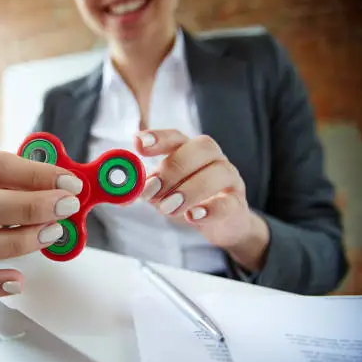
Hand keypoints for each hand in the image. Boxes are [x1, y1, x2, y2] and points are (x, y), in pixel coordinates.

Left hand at [135, 130, 269, 270]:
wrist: (224, 224)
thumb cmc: (190, 201)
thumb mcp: (164, 193)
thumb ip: (147, 188)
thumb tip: (124, 190)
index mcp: (190, 151)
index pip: (176, 137)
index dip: (158, 137)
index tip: (138, 143)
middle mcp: (212, 159)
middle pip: (200, 148)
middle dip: (172, 168)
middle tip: (151, 190)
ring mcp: (229, 179)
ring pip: (217, 172)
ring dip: (188, 190)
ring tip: (167, 209)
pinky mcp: (238, 204)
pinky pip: (229, 202)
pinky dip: (210, 209)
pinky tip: (192, 216)